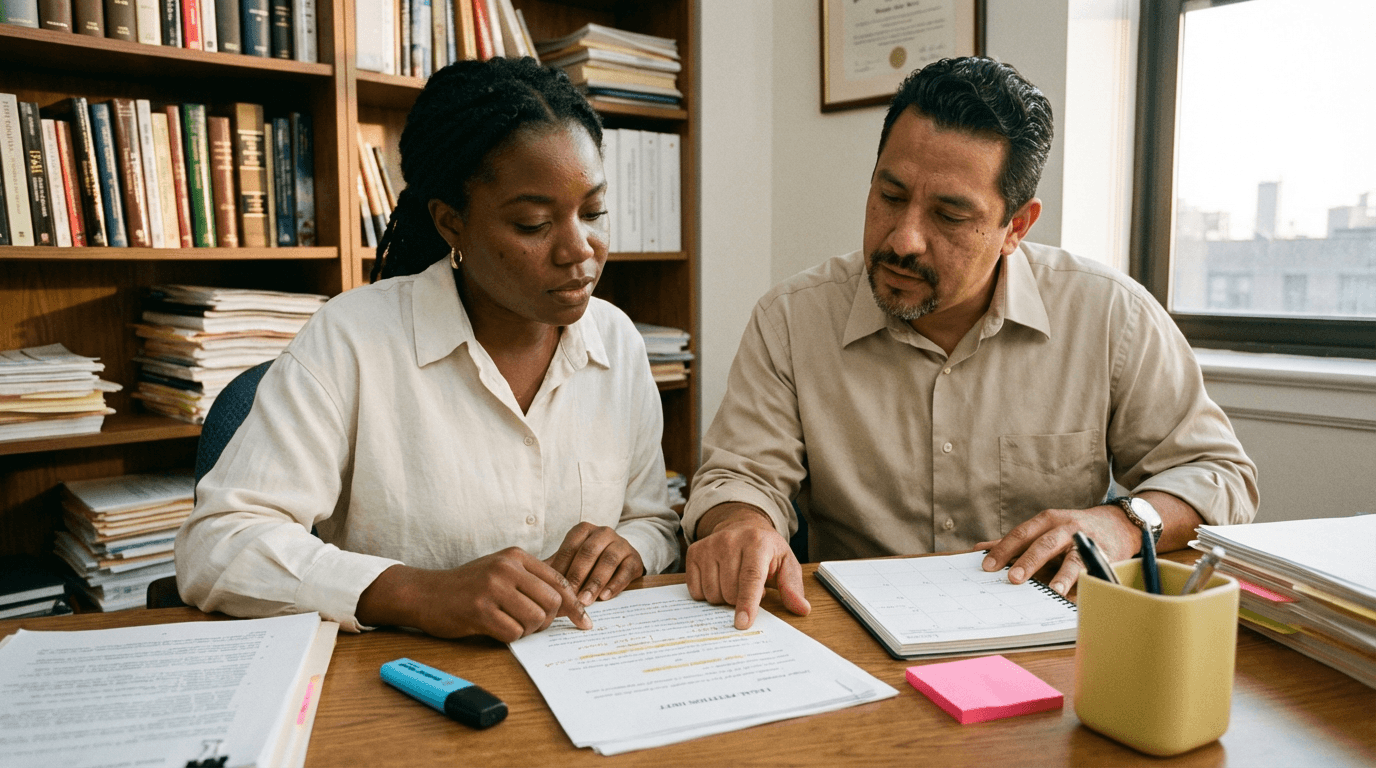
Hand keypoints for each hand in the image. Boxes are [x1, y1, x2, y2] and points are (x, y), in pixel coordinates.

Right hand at [356, 548, 592, 641]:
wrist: (425, 593)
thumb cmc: (467, 585)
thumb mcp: (500, 571)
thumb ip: (532, 581)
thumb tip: (569, 604)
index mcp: (516, 556)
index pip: (559, 581)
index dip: (574, 605)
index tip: (584, 622)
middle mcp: (506, 568)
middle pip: (552, 602)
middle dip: (548, 620)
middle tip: (535, 626)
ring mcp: (492, 589)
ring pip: (535, 619)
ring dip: (528, 630)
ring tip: (512, 625)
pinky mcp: (479, 611)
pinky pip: (513, 633)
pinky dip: (510, 637)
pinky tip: (497, 630)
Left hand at [545, 522, 644, 605]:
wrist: (620, 560)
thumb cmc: (589, 563)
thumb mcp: (571, 562)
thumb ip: (554, 570)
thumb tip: (531, 583)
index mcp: (583, 530)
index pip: (570, 548)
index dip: (561, 569)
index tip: (554, 589)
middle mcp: (603, 532)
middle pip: (589, 552)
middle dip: (578, 576)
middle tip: (570, 597)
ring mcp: (621, 543)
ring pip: (608, 561)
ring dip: (595, 582)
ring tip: (586, 601)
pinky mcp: (635, 558)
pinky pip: (625, 570)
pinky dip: (614, 585)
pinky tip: (605, 597)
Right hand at [685, 503, 809, 629]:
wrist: (743, 525)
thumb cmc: (766, 550)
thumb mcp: (786, 563)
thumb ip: (793, 587)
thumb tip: (802, 609)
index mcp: (757, 542)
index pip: (750, 577)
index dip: (747, 602)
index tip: (743, 623)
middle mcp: (730, 540)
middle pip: (730, 591)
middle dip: (740, 600)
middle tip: (749, 588)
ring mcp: (709, 545)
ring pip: (712, 593)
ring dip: (724, 598)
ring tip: (734, 582)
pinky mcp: (694, 552)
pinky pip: (696, 590)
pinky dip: (707, 593)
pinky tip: (718, 580)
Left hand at [976, 505, 1139, 595]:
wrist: (1117, 524)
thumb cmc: (1071, 530)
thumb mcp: (1044, 529)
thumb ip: (1014, 540)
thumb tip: (980, 548)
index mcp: (1047, 520)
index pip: (1021, 533)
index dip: (1004, 549)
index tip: (987, 565)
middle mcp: (1066, 528)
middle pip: (1044, 544)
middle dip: (1028, 561)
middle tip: (1013, 578)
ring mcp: (1087, 542)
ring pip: (1073, 558)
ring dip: (1063, 575)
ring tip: (1053, 590)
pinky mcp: (1105, 556)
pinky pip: (1094, 571)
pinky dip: (1086, 584)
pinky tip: (1079, 595)